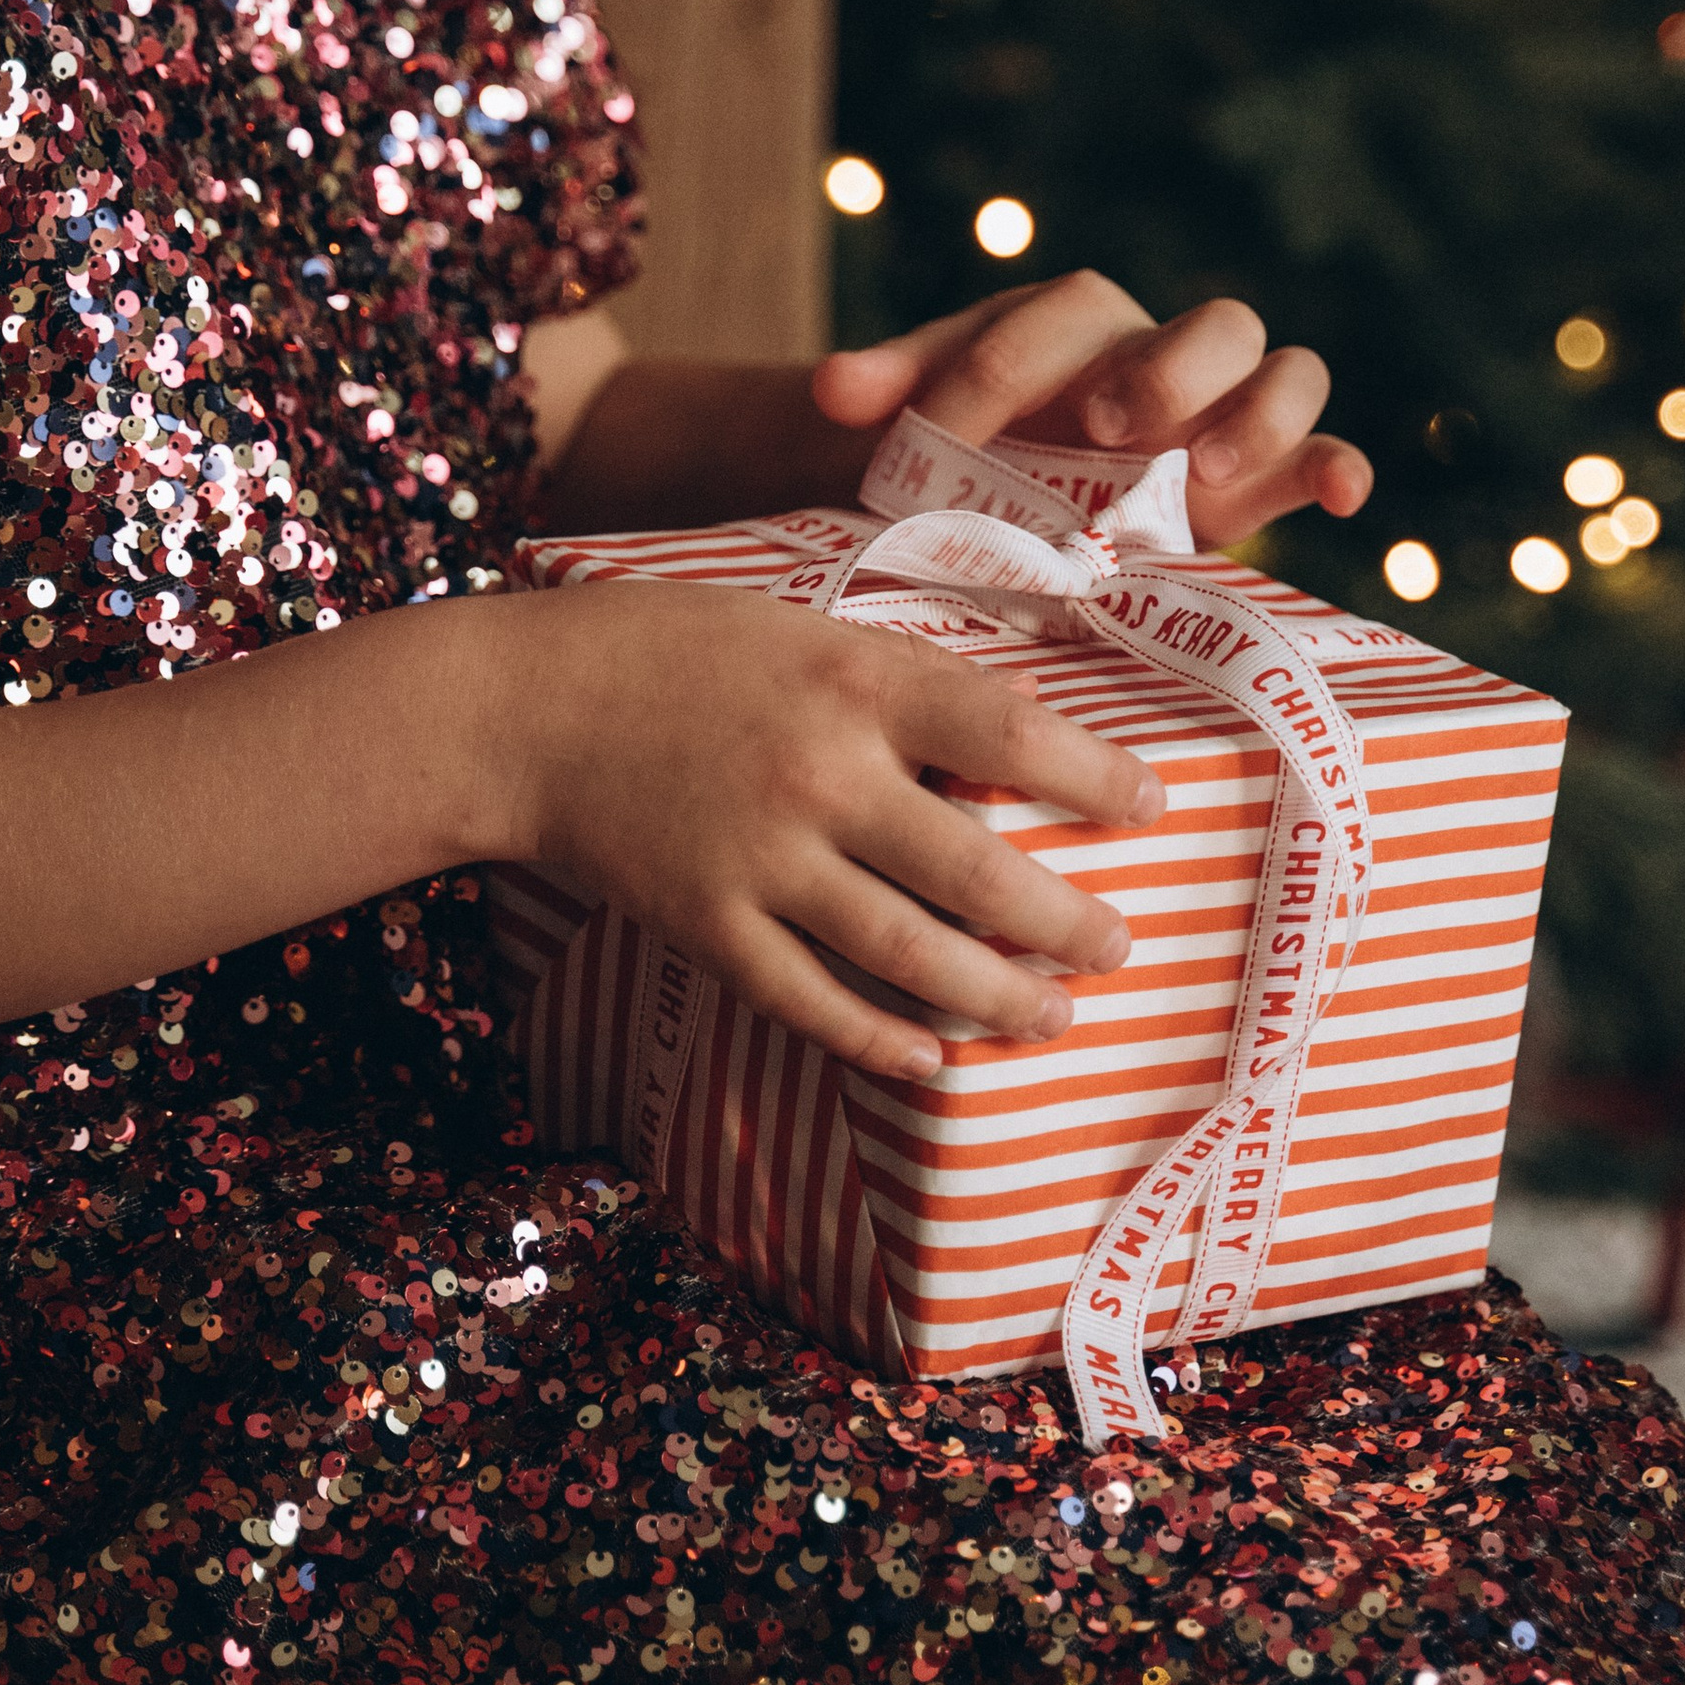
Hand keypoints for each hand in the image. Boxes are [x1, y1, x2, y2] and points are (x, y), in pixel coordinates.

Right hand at [491, 577, 1164, 1079]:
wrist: (532, 707)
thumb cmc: (678, 651)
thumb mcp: (806, 628)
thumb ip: (902, 683)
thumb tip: (1019, 736)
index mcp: (855, 680)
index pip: (1009, 731)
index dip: (1094, 777)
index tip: (1152, 807)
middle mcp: (820, 773)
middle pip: (978, 871)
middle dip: (1066, 922)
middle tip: (1119, 945)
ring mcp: (762, 858)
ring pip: (909, 954)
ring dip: (996, 997)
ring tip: (1051, 1017)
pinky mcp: (708, 924)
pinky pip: (812, 1002)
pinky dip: (879, 1039)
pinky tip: (930, 1056)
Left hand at [811, 271, 1372, 548]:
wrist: (1006, 504)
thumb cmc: (964, 446)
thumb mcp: (917, 412)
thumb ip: (886, 389)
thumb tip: (829, 390)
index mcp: (1080, 324)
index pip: (1063, 316)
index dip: (1006, 368)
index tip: (947, 433)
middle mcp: (1168, 356)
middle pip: (1212, 322)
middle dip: (1164, 371)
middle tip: (1103, 427)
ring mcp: (1228, 416)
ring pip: (1288, 370)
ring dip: (1257, 414)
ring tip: (1203, 469)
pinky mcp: (1265, 481)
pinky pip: (1326, 453)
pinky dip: (1339, 465)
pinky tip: (1341, 493)